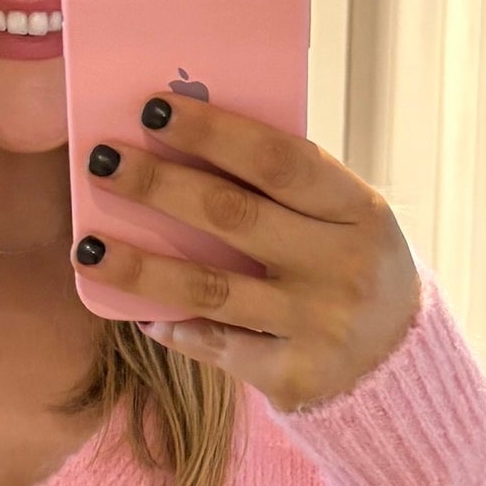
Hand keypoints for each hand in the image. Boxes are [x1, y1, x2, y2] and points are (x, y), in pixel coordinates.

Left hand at [75, 93, 421, 411]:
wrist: (399, 371)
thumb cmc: (350, 270)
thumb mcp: (344, 222)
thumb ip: (286, 190)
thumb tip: (184, 145)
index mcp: (359, 211)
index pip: (280, 160)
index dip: (214, 133)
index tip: (154, 108)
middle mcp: (342, 266)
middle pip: (233, 217)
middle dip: (159, 186)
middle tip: (100, 161)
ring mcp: (318, 326)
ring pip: (209, 289)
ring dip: (140, 267)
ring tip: (86, 246)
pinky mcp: (293, 376)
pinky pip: (216, 347)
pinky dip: (173, 327)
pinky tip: (134, 312)